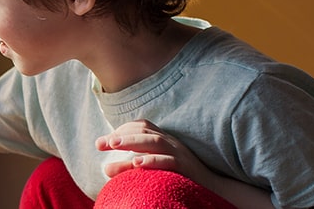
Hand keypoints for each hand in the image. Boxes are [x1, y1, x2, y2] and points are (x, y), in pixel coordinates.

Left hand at [95, 119, 209, 179]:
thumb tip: (105, 169)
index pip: (140, 126)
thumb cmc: (178, 176)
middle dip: (120, 135)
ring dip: (131, 142)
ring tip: (113, 144)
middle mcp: (170, 142)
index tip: (102, 142)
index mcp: (163, 138)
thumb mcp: (153, 168)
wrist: (212, 187)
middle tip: (100, 143)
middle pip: (143, 131)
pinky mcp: (185, 167)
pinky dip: (151, 160)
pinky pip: (168, 160)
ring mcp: (178, 153)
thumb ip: (130, 166)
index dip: (120, 130)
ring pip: (154, 141)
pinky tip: (136, 162)